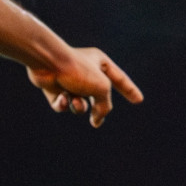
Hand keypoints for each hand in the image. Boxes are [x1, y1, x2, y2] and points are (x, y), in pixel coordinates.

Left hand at [27, 47, 143, 127]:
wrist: (46, 62)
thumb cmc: (77, 70)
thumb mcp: (101, 88)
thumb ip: (104, 106)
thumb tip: (97, 120)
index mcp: (100, 63)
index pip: (119, 79)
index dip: (129, 90)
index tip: (139, 100)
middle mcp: (85, 71)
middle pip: (97, 95)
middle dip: (96, 108)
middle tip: (95, 122)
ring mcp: (68, 80)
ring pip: (79, 103)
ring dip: (78, 106)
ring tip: (75, 100)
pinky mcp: (53, 88)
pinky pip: (62, 104)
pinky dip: (63, 104)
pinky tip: (61, 97)